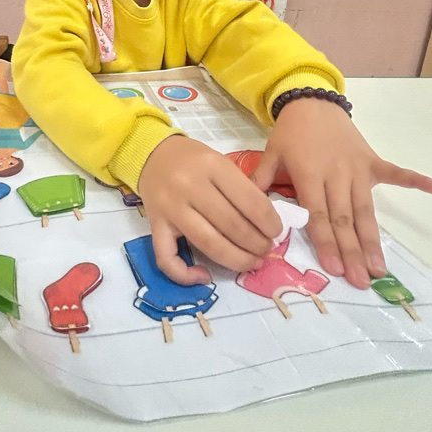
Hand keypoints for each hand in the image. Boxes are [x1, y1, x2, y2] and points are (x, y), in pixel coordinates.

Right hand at [138, 135, 282, 284]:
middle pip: (232, 226)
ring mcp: (170, 207)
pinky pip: (167, 258)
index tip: (277, 232)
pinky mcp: (154, 225)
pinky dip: (185, 275)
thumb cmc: (193, 160)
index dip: (269, 223)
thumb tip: (268, 224)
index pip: (250, 201)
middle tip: (267, 250)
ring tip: (251, 262)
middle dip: (256, 244)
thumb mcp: (221, 162)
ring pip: (208, 244)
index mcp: (212, 166)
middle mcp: (190, 186)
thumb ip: (242, 188)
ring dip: (236, 260)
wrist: (153, 155)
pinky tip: (205, 276)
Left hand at [249, 99, 431, 288]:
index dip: (327, 242)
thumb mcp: (269, 155)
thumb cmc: (289, 133)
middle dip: (352, 251)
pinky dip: (415, 179)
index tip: (334, 268)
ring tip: (379, 267)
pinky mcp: (371, 160)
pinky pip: (395, 172)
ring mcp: (356, 167)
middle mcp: (336, 174)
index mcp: (309, 174)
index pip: (318, 214)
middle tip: (361, 281)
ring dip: (373, 239)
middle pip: (344, 218)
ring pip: (366, 208)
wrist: (310, 101)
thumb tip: (247, 213)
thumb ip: (260, 184)